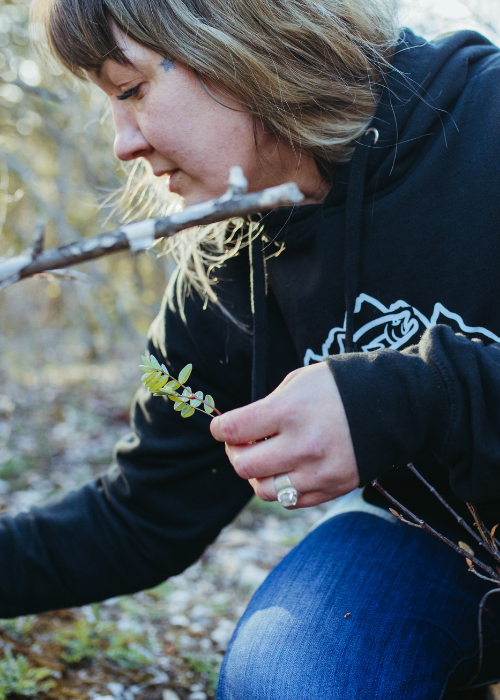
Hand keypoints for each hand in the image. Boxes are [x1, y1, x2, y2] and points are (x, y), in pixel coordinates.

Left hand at [210, 362, 358, 506]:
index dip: (219, 429)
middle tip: (242, 443)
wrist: (394, 403)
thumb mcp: (299, 381)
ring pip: (264, 490)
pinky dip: (282, 487)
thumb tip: (242, 431)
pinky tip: (287, 468)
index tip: (221, 427)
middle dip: (235, 453)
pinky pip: (292, 501)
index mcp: (290, 411)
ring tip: (265, 458)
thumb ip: (267, 407)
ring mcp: (319, 471)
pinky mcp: (334, 488)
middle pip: (244, 466)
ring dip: (256, 475)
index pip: (234, 430)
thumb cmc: (339, 386)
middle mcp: (303, 445)